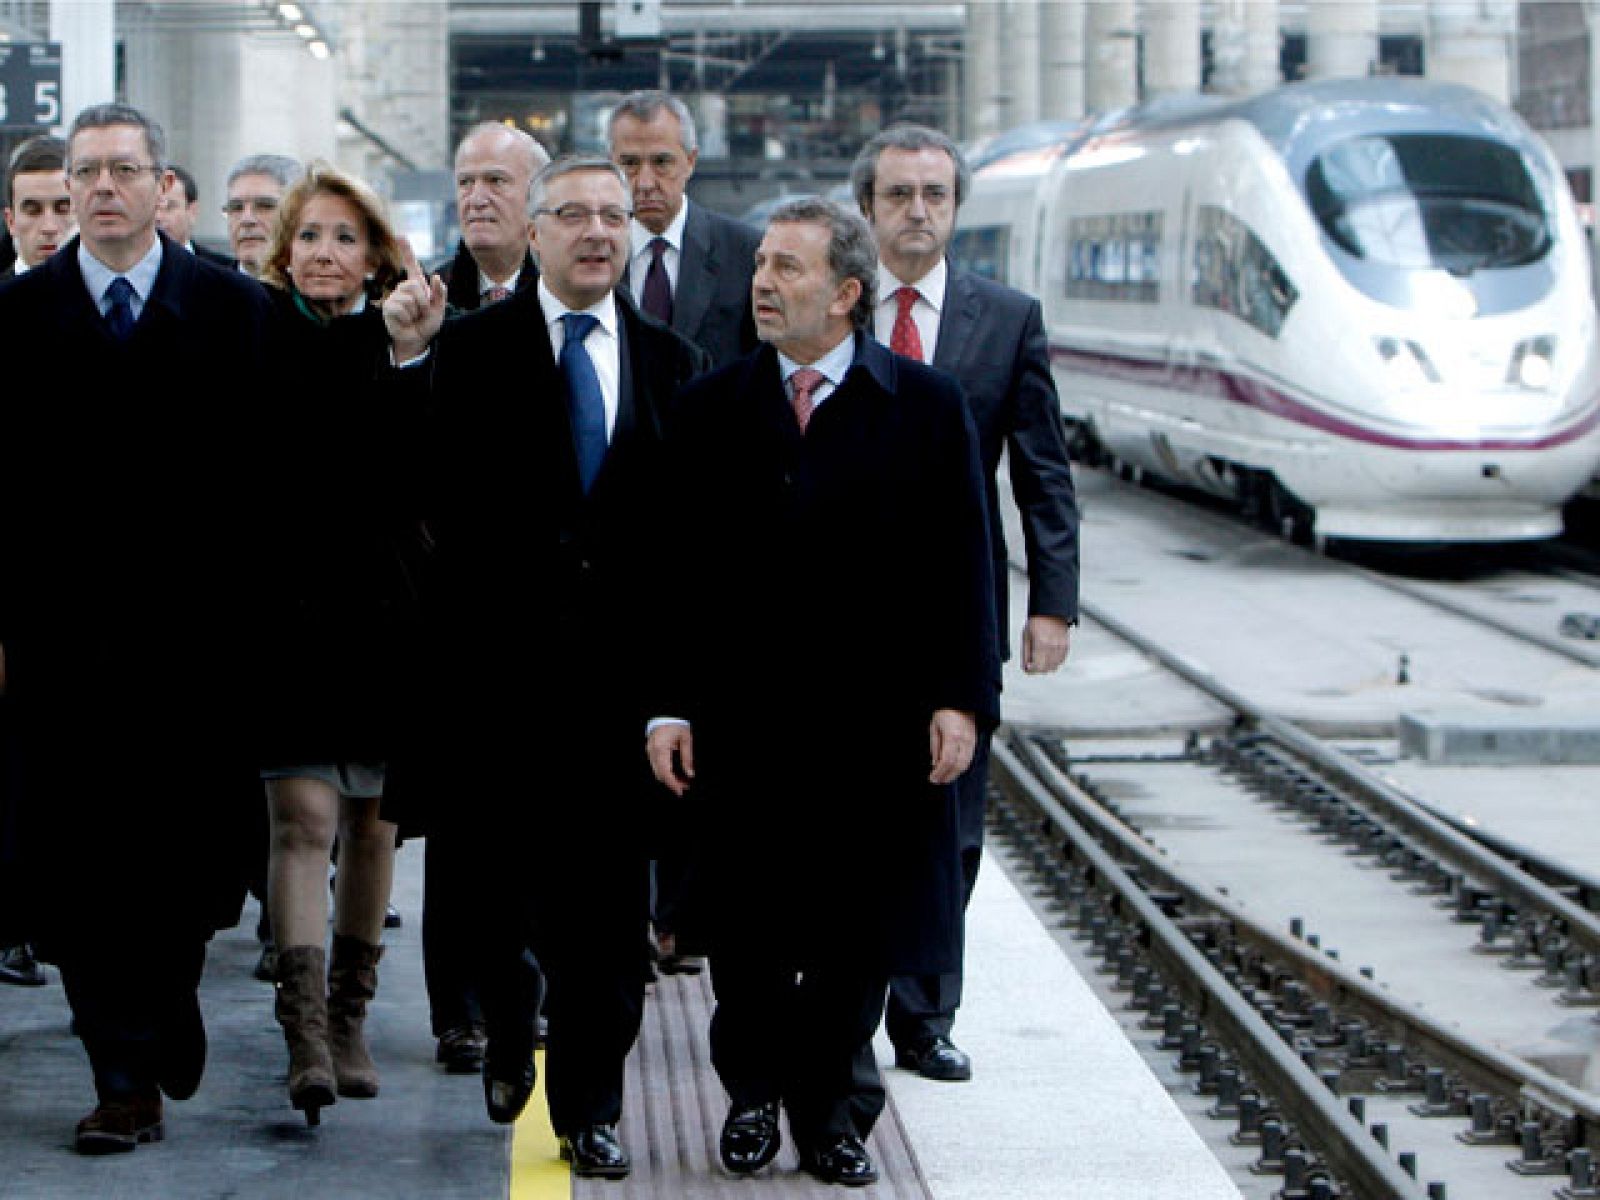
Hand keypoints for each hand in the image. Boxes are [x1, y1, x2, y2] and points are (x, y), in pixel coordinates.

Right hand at [383, 237, 445, 359]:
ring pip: (408, 298)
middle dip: (423, 302)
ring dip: (416, 311)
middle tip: (422, 312)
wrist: (418, 339)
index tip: (401, 235)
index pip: (412, 265)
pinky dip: (407, 317)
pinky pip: (399, 307)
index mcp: (418, 286)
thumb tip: (437, 278)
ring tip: (413, 317)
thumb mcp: (439, 309)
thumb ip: (440, 294)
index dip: (407, 250)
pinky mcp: (388, 307)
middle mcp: (404, 288)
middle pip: (415, 286)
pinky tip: (405, 321)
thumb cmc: (427, 323)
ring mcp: (395, 297)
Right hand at [647, 724, 695, 795]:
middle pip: (660, 774)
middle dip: (672, 783)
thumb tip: (690, 774)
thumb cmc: (675, 725)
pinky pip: (657, 767)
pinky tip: (676, 775)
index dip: (673, 783)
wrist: (666, 716)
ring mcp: (650, 753)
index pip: (665, 771)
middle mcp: (652, 752)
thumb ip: (688, 757)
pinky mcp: (651, 753)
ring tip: (683, 782)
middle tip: (685, 787)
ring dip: (669, 779)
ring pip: (658, 772)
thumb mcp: (686, 739)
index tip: (680, 791)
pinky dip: (666, 773)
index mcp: (660, 748)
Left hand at [928, 709, 975, 783]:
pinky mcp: (975, 741)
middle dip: (947, 776)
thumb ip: (935, 747)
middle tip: (938, 781)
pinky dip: (961, 767)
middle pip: (958, 766)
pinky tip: (954, 769)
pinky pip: (969, 759)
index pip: (947, 761)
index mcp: (953, 736)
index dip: (940, 772)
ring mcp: (972, 741)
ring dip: (955, 774)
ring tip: (945, 778)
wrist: (961, 701)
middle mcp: (965, 740)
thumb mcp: (934, 727)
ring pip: (966, 764)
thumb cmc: (946, 711)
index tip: (933, 778)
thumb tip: (935, 763)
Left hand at [1022, 615, 1071, 673]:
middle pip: (1046, 669)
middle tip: (1033, 664)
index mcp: (1041, 643)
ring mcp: (1061, 647)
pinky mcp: (1066, 647)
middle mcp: (1052, 646)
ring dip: (1046, 667)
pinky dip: (1054, 663)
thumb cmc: (1037, 622)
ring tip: (1040, 660)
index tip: (1028, 668)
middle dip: (1037, 669)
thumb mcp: (1026, 636)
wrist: (1051, 612)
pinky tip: (1048, 657)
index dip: (1031, 670)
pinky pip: (1060, 662)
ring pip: (1054, 667)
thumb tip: (1026, 667)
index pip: (1037, 666)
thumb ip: (1026, 654)